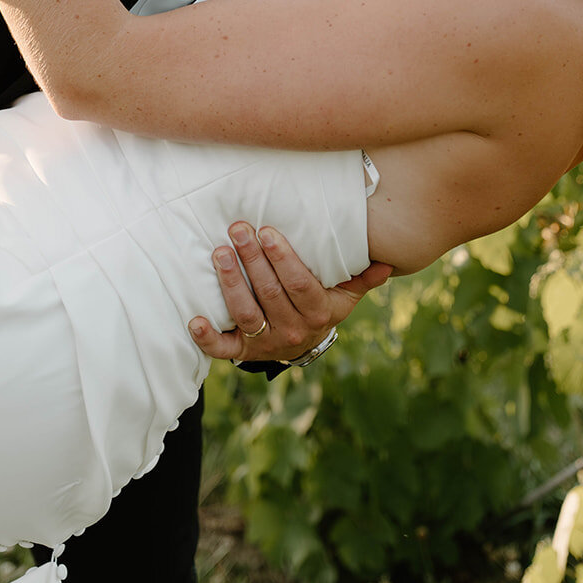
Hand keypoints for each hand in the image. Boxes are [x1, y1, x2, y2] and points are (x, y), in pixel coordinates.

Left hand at [187, 220, 391, 363]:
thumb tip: (388, 261)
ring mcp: (266, 343)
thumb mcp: (346, 293)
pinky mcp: (243, 352)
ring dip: (231, 284)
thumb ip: (362, 277)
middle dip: (252, 260)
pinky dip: (207, 338)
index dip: (282, 259)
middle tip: (237, 230)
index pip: (299, 284)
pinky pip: (223, 349)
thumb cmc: (322, 304)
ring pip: (246, 314)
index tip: (266, 231)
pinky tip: (194, 320)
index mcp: (317, 313)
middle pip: (270, 294)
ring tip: (219, 254)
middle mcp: (292, 330)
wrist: (303, 343)